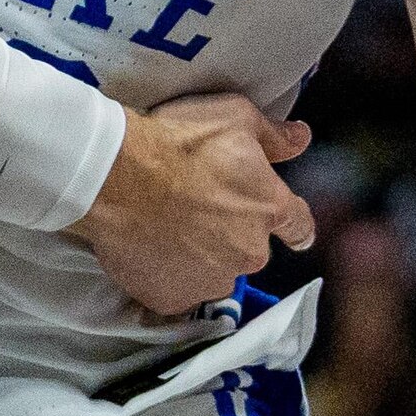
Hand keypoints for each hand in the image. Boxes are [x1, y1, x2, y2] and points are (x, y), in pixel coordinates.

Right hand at [69, 92, 317, 316]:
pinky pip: (175, 291)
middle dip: (229, 232)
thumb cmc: (176, 144)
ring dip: (199, 256)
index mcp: (268, 209)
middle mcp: (249, 252)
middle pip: (249, 249)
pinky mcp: (172, 298)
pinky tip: (149, 249)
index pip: (299, 226)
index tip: (287, 227)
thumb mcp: (233, 118)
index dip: (293, 225)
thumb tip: (299, 138)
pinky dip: (165, 275)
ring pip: (213, 272)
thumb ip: (272, 135)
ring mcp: (210, 280)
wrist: (116, 176)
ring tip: (168, 228)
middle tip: (195, 207)